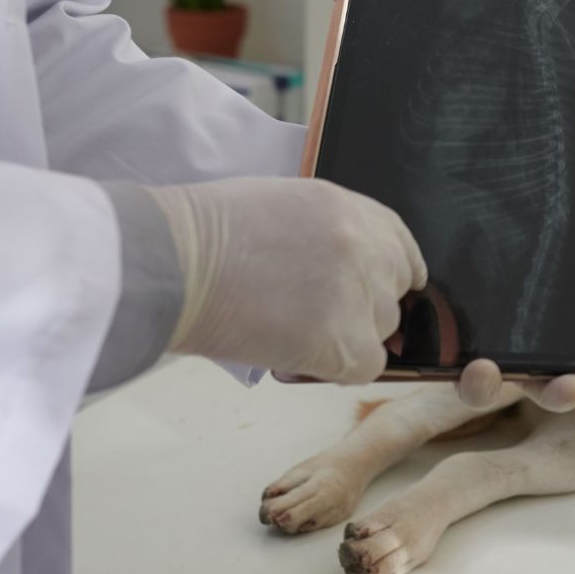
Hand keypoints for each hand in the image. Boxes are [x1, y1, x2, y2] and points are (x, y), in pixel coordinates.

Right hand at [145, 178, 418, 384]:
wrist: (175, 263)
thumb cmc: (206, 234)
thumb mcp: (282, 206)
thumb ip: (326, 234)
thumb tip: (344, 271)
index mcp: (348, 207)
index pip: (399, 242)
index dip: (394, 269)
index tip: (387, 286)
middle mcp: (365, 246)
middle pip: (393, 289)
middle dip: (364, 305)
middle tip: (319, 316)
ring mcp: (360, 292)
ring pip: (380, 329)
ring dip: (347, 336)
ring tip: (293, 330)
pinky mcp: (345, 340)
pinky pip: (366, 365)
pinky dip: (337, 367)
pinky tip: (301, 354)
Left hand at [453, 216, 574, 412]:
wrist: (438, 207)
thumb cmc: (511, 215)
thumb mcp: (558, 207)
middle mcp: (558, 336)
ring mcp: (516, 355)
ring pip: (549, 390)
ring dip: (565, 392)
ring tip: (571, 386)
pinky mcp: (468, 362)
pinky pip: (479, 388)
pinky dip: (484, 385)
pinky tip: (481, 367)